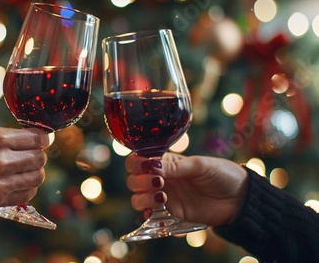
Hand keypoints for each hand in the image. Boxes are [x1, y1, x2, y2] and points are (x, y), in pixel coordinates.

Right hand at [0, 124, 48, 211]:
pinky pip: (26, 195)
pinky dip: (28, 189)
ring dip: (35, 173)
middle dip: (38, 155)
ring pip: (37, 177)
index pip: (37, 138)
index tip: (40, 140)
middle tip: (32, 155)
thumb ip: (1, 134)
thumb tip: (25, 136)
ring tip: (25, 170)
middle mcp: (3, 160)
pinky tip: (19, 183)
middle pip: (39, 158)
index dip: (42, 139)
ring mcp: (1, 181)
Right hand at [125, 152, 248, 225]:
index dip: (137, 162)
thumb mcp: (199, 165)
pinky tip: (158, 209)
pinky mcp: (171, 213)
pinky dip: (147, 213)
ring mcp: (164, 196)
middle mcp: (161, 178)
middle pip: (133, 179)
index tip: (147, 165)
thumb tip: (152, 165)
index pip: (139, 159)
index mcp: (166, 162)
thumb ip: (176, 167)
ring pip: (137, 198)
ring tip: (162, 196)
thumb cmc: (222, 175)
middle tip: (159, 182)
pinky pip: (149, 215)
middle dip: (140, 181)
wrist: (239, 199)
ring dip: (142, 197)